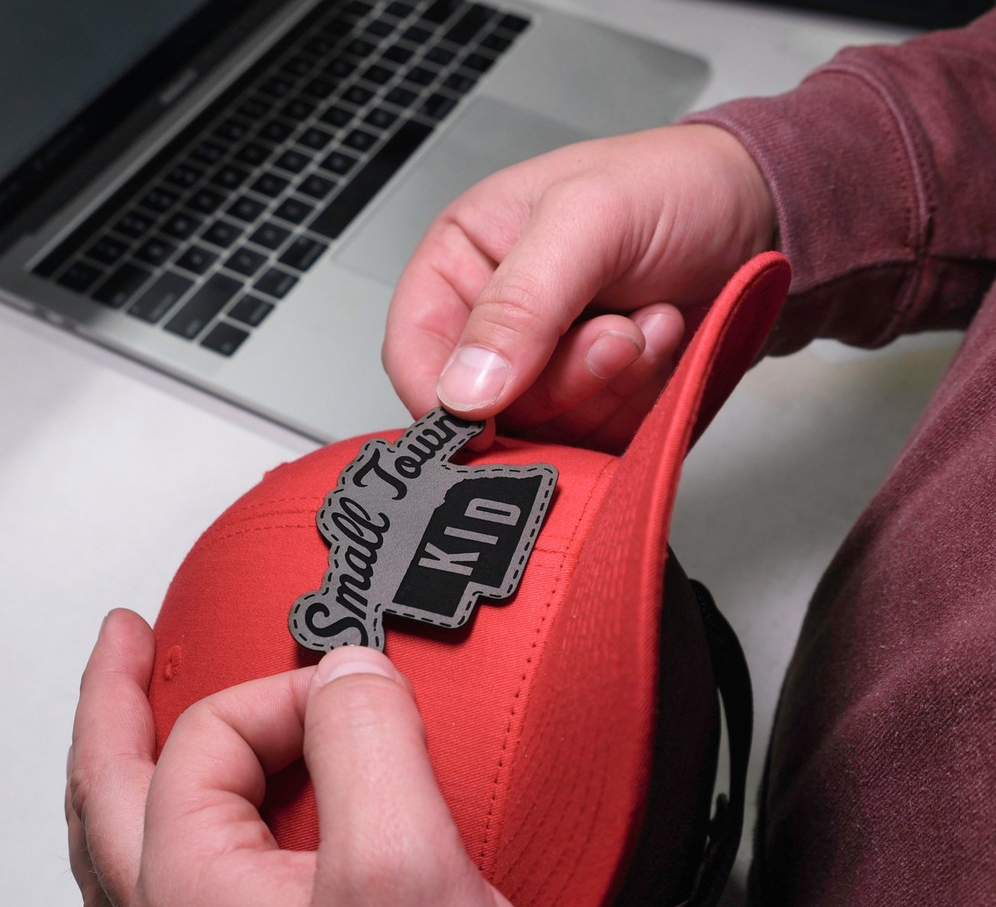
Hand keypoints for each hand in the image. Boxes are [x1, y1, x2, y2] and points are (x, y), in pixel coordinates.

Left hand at [67, 611, 569, 906]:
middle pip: (110, 789)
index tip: (359, 698)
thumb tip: (346, 673)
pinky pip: (186, 878)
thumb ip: (368, 741)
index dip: (285, 695)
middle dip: (115, 702)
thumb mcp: (406, 865)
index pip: (207, 736)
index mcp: (192, 895)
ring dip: (131, 762)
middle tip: (127, 641)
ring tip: (140, 715)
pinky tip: (211, 815)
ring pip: (134, 838)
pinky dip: (183, 819)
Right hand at [383, 123, 775, 450]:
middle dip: (562, 381)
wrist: (764, 216)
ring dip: (610, 387)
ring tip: (647, 322)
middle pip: (485, 411)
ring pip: (545, 435)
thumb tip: (464, 390)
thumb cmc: (675, 189)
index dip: (442, 398)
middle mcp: (496, 327)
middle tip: (617, 332)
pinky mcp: (593, 408)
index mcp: (464, 265)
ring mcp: (545, 374)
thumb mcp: (589, 221)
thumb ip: (520, 304)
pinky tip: (660, 342)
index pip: (413, 355)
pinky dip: (638, 404)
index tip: (489, 418)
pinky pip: (597, 445)